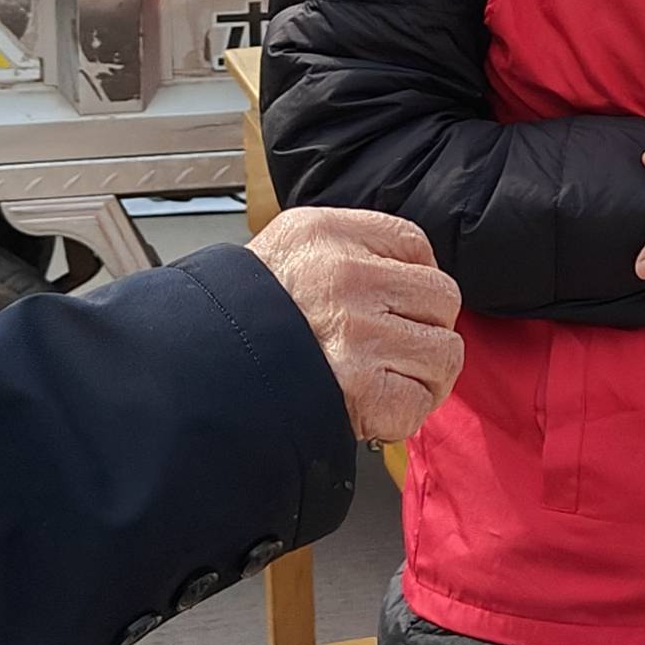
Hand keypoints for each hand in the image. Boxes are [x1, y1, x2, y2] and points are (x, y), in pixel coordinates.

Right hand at [249, 207, 463, 446]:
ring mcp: (359, 336)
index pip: (414, 244)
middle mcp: (347, 278)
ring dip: (424, 372)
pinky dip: (405, 410)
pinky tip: (375, 403)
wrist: (200, 373)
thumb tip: (406, 269)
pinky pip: (421, 400)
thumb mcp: (286, 248)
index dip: (414, 279)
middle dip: (425, 325)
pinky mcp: (364, 390)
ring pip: (445, 352)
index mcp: (326, 234)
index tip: (395, 302)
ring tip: (387, 376)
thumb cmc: (243, 317)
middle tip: (393, 344)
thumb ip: (346, 248)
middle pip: (442, 297)